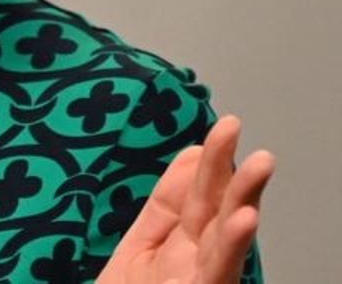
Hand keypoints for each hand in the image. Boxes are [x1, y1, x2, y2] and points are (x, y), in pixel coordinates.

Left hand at [97, 115, 274, 282]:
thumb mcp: (136, 252)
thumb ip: (163, 207)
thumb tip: (190, 155)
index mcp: (175, 250)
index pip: (191, 200)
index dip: (202, 165)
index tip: (217, 131)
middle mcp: (192, 266)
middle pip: (212, 212)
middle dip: (227, 170)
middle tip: (234, 127)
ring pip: (225, 240)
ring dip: (243, 200)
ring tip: (259, 164)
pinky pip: (218, 273)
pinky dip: (231, 245)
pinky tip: (242, 219)